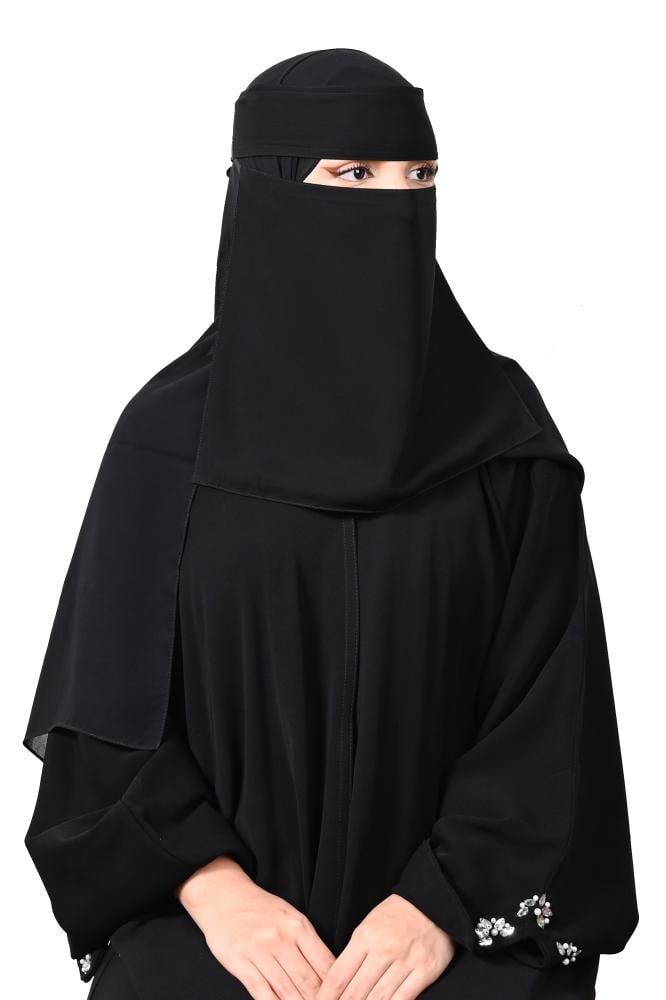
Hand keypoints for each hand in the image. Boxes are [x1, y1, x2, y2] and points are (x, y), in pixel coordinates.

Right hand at [176, 856, 335, 999]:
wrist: (224, 896)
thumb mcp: (290, 916)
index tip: (340, 998)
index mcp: (298, 925)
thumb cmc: (261, 909)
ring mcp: (260, 950)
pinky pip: (262, 992)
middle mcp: (281, 938)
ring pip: (286, 991)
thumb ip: (308, 942)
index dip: (334, 988)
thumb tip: (328, 973)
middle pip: (308, 981)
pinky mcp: (240, 962)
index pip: (325, 964)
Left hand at [316, 894, 454, 999]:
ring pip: (378, 999)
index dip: (326, 997)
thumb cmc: (396, 916)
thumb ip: (354, 955)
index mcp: (364, 937)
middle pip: (355, 992)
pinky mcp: (425, 970)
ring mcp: (405, 961)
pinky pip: (404, 999)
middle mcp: (383, 950)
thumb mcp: (368, 927)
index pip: (338, 976)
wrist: (432, 902)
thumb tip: (337, 986)